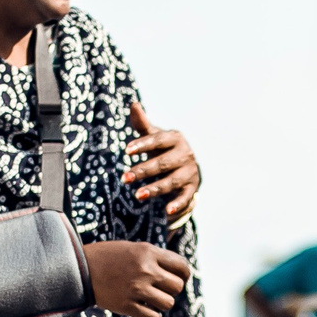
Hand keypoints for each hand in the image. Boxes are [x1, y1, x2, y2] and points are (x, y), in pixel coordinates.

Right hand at [84, 239, 189, 316]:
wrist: (80, 268)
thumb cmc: (109, 257)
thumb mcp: (134, 248)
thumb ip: (156, 258)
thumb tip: (181, 274)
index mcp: (148, 252)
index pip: (182, 267)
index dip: (183, 275)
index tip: (178, 278)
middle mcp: (145, 270)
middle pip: (177, 287)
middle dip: (171, 289)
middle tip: (160, 288)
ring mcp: (136, 289)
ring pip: (168, 303)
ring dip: (162, 303)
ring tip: (151, 298)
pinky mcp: (127, 305)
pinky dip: (152, 315)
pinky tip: (144, 308)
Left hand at [126, 100, 200, 217]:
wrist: (185, 166)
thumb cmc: (162, 149)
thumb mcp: (153, 136)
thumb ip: (142, 123)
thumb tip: (133, 104)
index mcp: (175, 138)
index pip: (159, 140)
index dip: (143, 145)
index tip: (126, 151)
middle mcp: (186, 154)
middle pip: (163, 163)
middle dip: (144, 170)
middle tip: (125, 177)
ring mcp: (190, 172)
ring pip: (171, 181)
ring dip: (154, 188)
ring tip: (137, 195)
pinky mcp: (192, 188)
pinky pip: (185, 198)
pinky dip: (177, 204)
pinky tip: (166, 211)